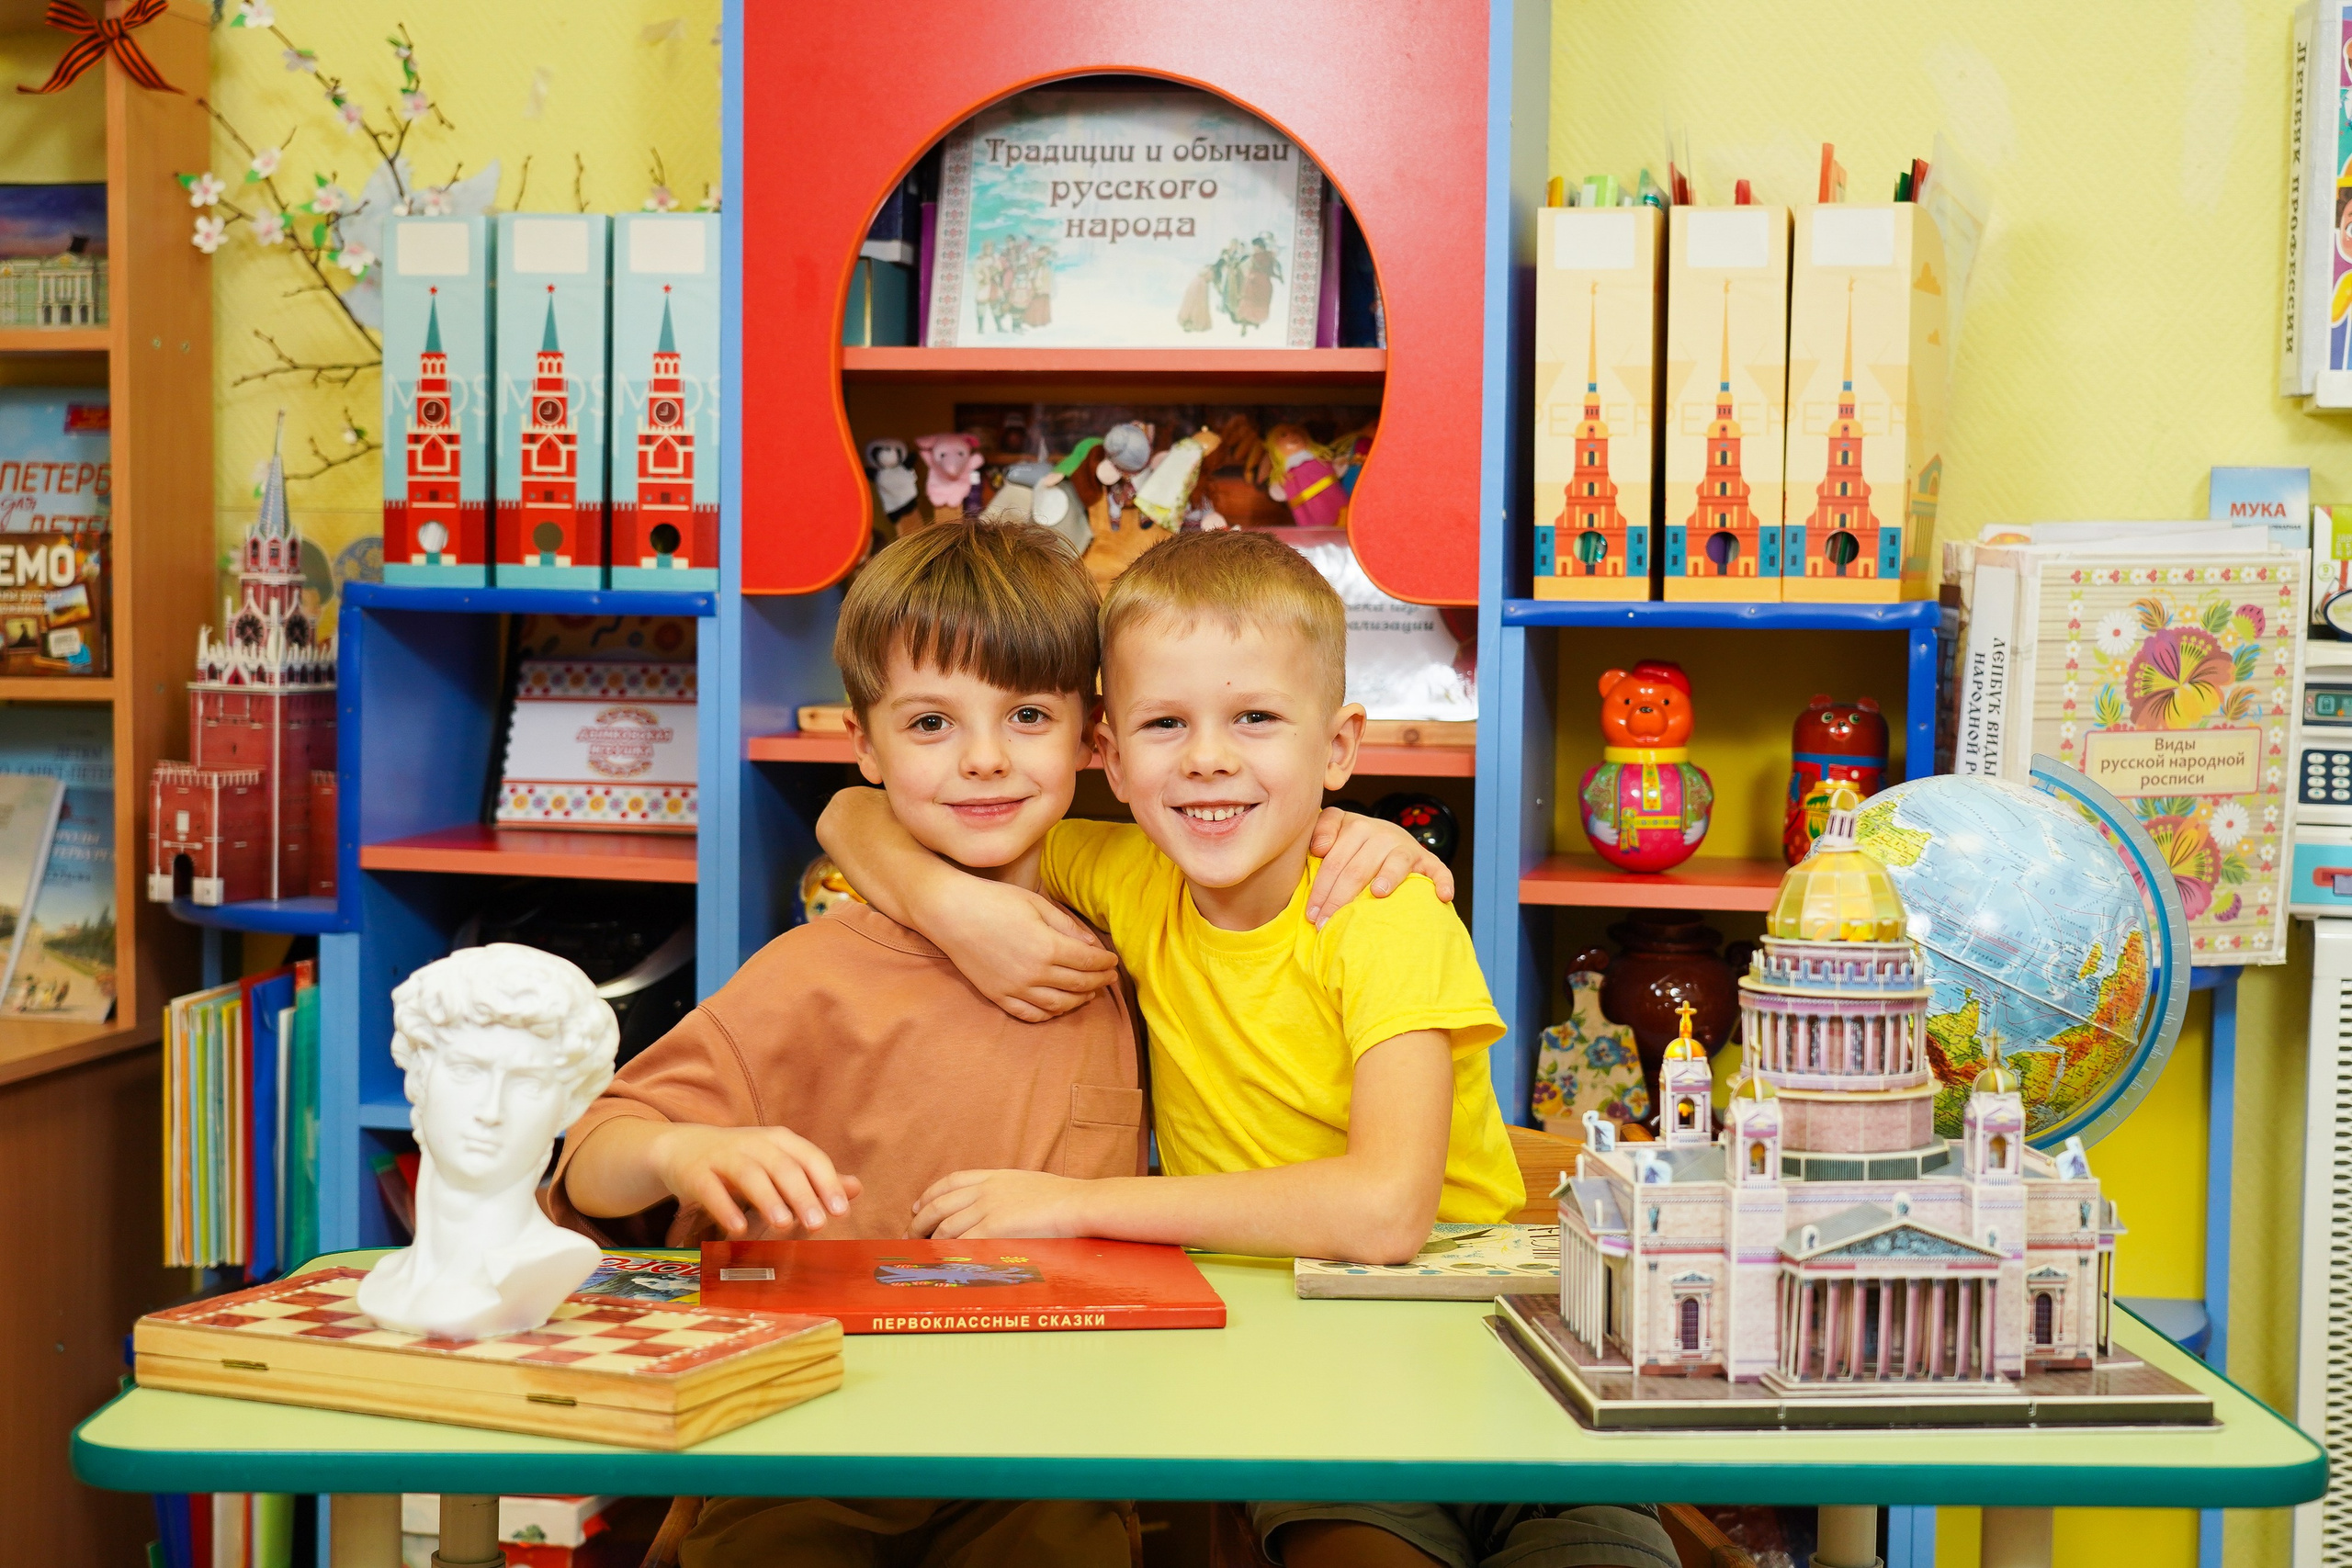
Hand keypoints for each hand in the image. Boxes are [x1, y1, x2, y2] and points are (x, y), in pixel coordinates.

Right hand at [647, 1124, 861, 1237]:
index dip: (827, 1183)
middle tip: (819, 1224)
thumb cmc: (742, 1161)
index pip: (811, 1158)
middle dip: (802, 1195)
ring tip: (785, 1225)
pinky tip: (738, 1228)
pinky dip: (725, 1207)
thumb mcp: (779, 1163)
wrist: (681, 1148)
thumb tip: (856, 1188)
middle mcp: (754, 1143)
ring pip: (749, 1174)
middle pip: (783, 1167)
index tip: (841, 1211)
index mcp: (780, 1141)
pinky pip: (711, 1189)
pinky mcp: (695, 1172)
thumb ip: (815, 1178)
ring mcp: (723, 1156)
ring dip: (769, 1199)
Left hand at [911, 1168, 1087, 1239]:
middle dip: (919, 1222)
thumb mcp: (1027, 1183)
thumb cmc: (1063, 1197)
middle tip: (909, 1236)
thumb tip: (999, 1206)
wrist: (1077, 1203)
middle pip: (939, 1205)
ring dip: (930, 1243)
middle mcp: (985, 1190)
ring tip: (922, 1255)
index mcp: (994, 1176)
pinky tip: (941, 1264)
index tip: (917, 1206)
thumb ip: (1006, 1191)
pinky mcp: (994, 1228)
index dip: (929, 1194)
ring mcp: (988, 1208)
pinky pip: (961, 1244)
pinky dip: (947, 1254)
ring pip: (946, 1227)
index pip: (950, 1182)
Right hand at [932, 878, 1118, 1022]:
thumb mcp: (1037, 904)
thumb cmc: (995, 900)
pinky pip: (1031, 1014)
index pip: (1088, 961)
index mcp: (1048, 947)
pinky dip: (1050, 1014)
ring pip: (1059, 1005)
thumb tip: (1091, 943)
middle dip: (1099, 981)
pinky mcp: (998, 996)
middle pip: (1079, 984)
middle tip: (1109, 977)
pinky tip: (1059, 1006)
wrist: (950, 913)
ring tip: (1089, 993)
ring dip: (1079, 1001)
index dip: (1105, 962)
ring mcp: (1015, 988)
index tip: (1113, 960)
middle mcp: (1034, 973)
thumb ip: (1067, 926)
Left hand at [1305, 806, 1453, 923]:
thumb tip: (1320, 848)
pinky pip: (1438, 871)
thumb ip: (1323, 830)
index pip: (1335, 861)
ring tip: (1376, 894)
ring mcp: (1407, 847)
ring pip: (1394, 865)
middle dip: (1339, 899)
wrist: (1388, 836)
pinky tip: (1443, 897)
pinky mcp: (1428, 861)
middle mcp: (1383, 833)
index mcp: (1356, 826)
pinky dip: (1443, 882)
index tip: (1311, 915)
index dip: (1321, 888)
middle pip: (1358, 868)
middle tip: (1326, 924)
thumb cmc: (1354, 842)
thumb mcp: (1336, 828)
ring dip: (1387, 879)